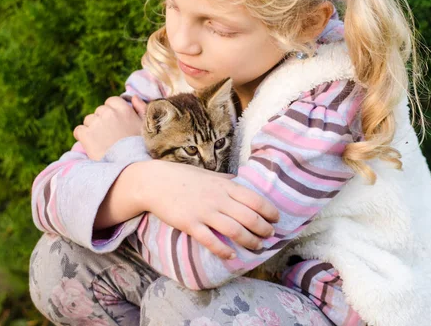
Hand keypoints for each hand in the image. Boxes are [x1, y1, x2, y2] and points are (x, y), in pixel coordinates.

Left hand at [74, 96, 143, 160]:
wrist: (129, 167)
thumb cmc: (139, 148)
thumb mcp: (145, 126)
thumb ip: (141, 109)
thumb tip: (133, 97)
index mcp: (124, 109)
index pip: (111, 101)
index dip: (112, 112)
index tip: (116, 124)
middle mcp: (109, 113)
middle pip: (99, 111)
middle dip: (102, 121)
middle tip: (110, 136)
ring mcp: (96, 123)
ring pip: (88, 120)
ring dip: (92, 129)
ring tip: (102, 143)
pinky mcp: (86, 135)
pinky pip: (78, 130)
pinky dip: (83, 138)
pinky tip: (92, 146)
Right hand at [138, 160, 279, 259]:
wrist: (155, 182)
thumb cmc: (184, 177)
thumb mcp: (210, 175)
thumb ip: (226, 180)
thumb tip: (242, 181)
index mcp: (226, 186)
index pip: (255, 199)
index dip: (269, 211)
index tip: (276, 219)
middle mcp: (218, 199)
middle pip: (249, 218)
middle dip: (264, 229)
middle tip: (270, 235)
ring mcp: (204, 212)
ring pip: (234, 231)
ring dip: (250, 241)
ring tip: (257, 247)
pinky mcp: (190, 224)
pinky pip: (211, 241)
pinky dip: (224, 250)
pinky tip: (232, 256)